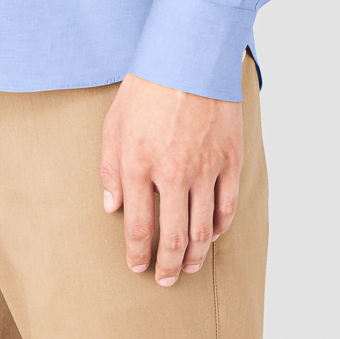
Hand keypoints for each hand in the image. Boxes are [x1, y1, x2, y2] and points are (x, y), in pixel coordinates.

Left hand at [99, 73, 242, 285]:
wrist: (188, 58)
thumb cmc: (146, 90)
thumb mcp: (113, 125)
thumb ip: (110, 170)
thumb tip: (112, 206)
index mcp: (139, 166)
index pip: (138, 226)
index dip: (137, 254)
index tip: (136, 266)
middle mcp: (173, 174)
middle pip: (174, 237)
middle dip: (168, 266)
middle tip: (165, 280)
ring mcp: (205, 169)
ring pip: (204, 229)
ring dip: (196, 255)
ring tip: (189, 267)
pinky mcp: (230, 160)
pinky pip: (227, 206)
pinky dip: (220, 228)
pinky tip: (211, 236)